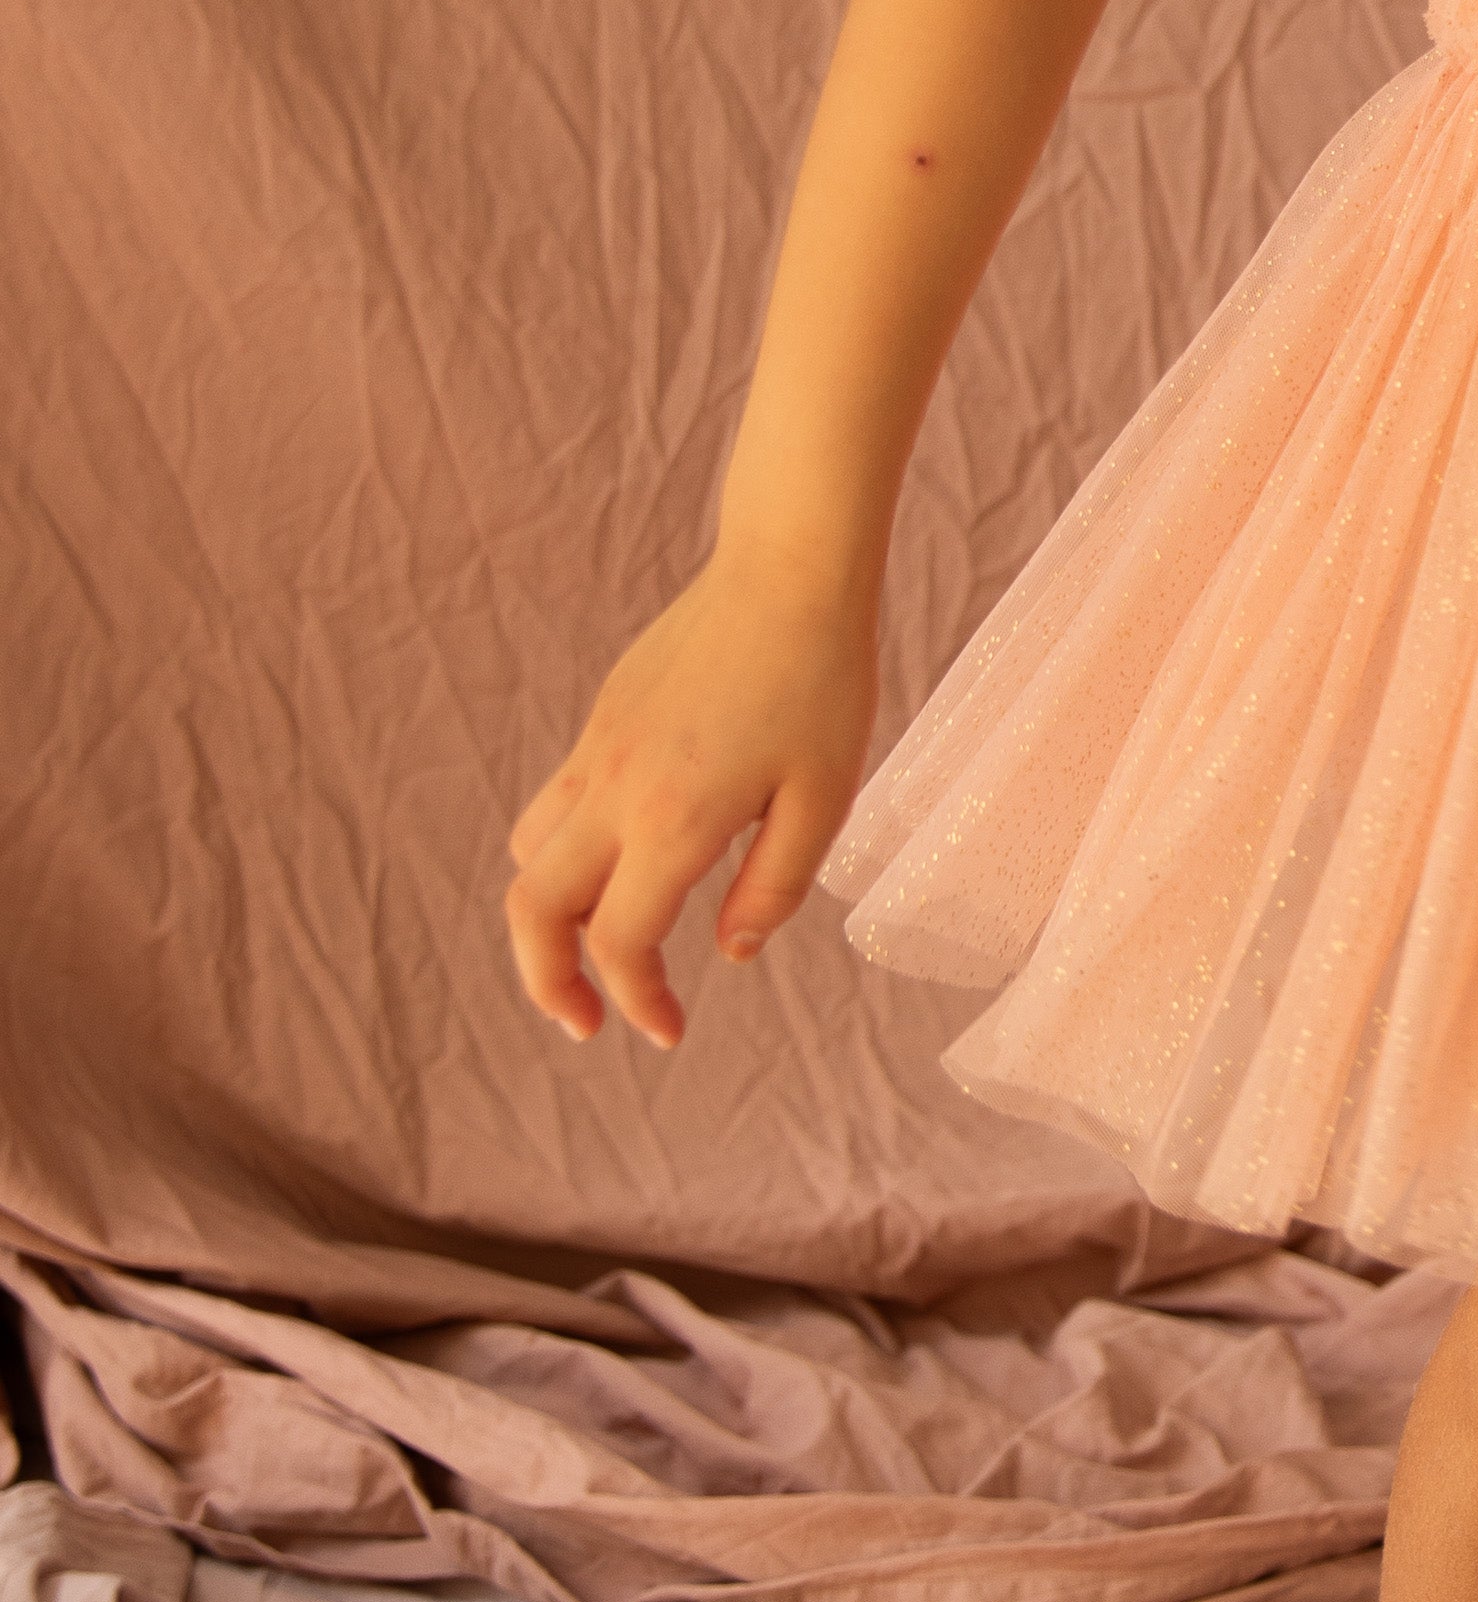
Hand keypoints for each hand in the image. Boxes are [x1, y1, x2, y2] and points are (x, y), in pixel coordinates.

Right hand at [504, 554, 878, 1048]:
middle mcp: (615, 790)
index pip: (618, 942)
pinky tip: (624, 864)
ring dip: (544, 917)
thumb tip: (730, 955)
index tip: (669, 1031)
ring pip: (530, 854)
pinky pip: (554, 804)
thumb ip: (772, 889)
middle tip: (585, 1023)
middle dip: (545, 982)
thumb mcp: (823, 800)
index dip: (638, 1002)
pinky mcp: (603, 721)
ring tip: (594, 951)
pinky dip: (564, 856)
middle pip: (532, 910)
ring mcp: (598, 750)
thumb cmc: (822, 682)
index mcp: (672, 821)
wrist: (788, 570)